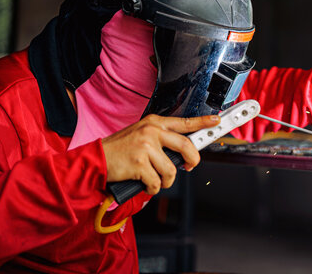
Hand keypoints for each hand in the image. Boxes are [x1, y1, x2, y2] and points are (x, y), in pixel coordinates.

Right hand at [102, 114, 219, 194]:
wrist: (95, 159)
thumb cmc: (119, 150)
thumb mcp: (140, 135)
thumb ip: (160, 139)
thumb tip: (182, 152)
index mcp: (154, 123)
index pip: (184, 122)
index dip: (203, 122)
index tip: (216, 121)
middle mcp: (151, 131)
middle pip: (187, 146)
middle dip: (192, 161)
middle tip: (190, 167)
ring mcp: (146, 146)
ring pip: (172, 170)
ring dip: (165, 180)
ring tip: (155, 179)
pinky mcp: (140, 163)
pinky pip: (157, 182)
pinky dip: (152, 188)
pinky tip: (144, 184)